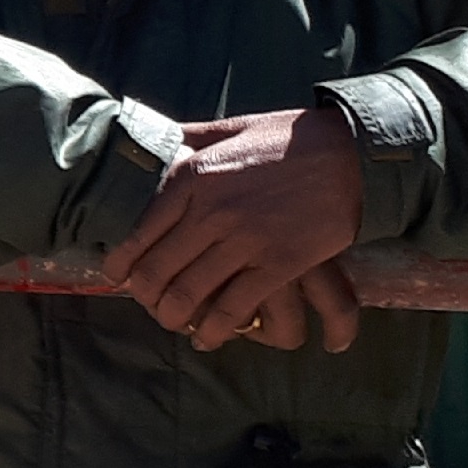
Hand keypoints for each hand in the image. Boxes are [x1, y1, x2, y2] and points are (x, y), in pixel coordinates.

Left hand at [109, 106, 365, 351]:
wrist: (351, 153)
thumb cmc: (288, 140)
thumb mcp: (229, 128)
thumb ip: (190, 138)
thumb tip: (157, 139)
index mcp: (191, 177)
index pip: (139, 232)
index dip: (121, 264)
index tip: (117, 277)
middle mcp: (210, 211)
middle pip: (157, 270)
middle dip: (145, 297)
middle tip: (147, 307)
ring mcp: (244, 240)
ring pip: (189, 294)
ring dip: (174, 318)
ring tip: (174, 324)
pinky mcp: (278, 264)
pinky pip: (233, 309)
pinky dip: (215, 330)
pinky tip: (208, 338)